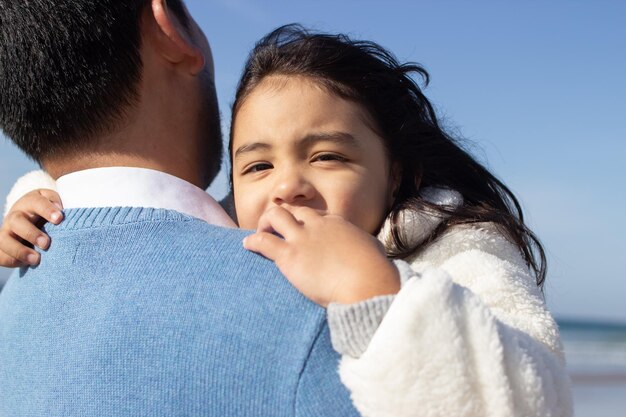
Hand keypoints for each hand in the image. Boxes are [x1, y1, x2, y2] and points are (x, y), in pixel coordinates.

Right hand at [0, 189, 63, 266]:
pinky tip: (24, 264)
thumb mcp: (51, 201)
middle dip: (31, 233)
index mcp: (29, 203)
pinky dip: (10, 260)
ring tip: (36, 259)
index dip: (47, 210)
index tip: (59, 219)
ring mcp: (6, 231)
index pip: (36, 203)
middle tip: (46, 244)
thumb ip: (56, 202)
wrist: (28, 217)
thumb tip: (59, 210)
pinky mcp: (2, 246)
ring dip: (19, 251)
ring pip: (3, 240)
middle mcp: (15, 216)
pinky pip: (0, 255)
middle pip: (16, 221)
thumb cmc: (45, 210)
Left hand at [243, 206, 399, 306]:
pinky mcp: (290, 256)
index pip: (315, 215)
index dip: (305, 221)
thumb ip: (362, 245)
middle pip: (294, 209)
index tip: (302, 231)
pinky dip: (252, 241)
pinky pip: (263, 241)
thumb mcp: (372, 250)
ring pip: (275, 216)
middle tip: (276, 229)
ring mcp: (302, 238)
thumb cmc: (375, 273)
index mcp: (337, 223)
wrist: (367, 284)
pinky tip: (247, 245)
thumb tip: (367, 249)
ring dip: (264, 222)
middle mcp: (318, 225)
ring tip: (259, 232)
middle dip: (283, 216)